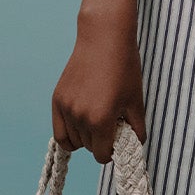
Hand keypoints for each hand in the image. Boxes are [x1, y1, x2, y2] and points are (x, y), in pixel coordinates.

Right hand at [51, 21, 147, 163]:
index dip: (112, 152)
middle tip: (110, 126)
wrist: (103, 38)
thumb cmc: (124, 67)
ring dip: (85, 137)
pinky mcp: (57, 99)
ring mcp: (66, 108)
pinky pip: (59, 131)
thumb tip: (135, 145)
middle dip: (100, 142)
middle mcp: (79, 117)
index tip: (118, 141)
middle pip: (89, 148)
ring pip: (73, 140)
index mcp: (100, 120)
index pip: (102, 155)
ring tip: (97, 120)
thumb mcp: (136, 100)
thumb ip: (137, 128)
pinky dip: (69, 133)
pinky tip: (80, 126)